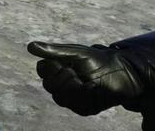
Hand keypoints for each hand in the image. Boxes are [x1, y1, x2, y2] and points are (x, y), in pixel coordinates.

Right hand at [28, 41, 147, 115]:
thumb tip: (30, 46)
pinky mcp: (84, 108)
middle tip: (77, 72)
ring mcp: (72, 98)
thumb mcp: (76, 53)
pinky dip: (84, 95)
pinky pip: (75, 105)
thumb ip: (53, 51)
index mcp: (59, 69)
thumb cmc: (100, 60)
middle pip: (48, 85)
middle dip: (62, 77)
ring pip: (59, 98)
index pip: (42, 70)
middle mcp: (63, 85)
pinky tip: (93, 89)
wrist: (124, 73)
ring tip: (86, 80)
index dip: (50, 67)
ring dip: (73, 87)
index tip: (63, 63)